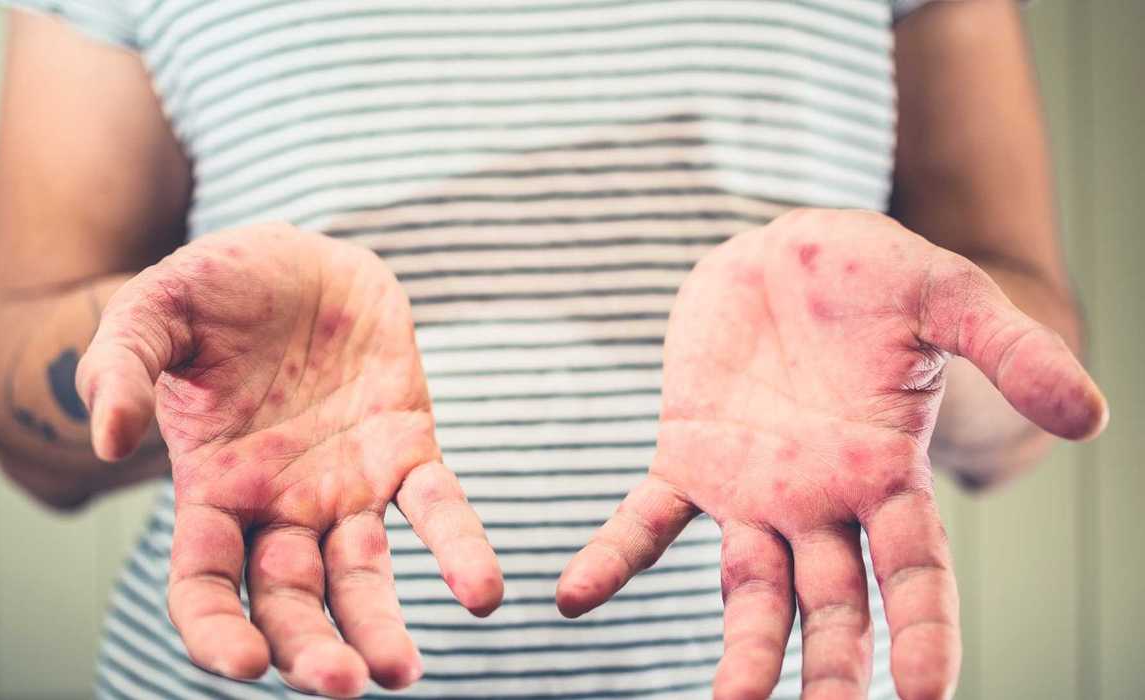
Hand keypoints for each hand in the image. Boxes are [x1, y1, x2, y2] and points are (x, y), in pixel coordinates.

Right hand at [76, 223, 502, 696]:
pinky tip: (482, 593)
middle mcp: (280, 504)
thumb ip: (122, 367)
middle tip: (342, 686)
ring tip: (400, 672)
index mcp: (212, 488)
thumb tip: (110, 440)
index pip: (204, 582)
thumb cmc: (216, 288)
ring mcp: (346, 483)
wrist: (297, 255)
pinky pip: (437, 508)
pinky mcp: (405, 448)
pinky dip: (460, 549)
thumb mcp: (155, 311)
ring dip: (380, 626)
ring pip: (362, 574)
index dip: (216, 630)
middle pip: (289, 600)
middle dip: (310, 650)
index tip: (243, 665)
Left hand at [557, 209, 1106, 698]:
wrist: (782, 246)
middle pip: (833, 604)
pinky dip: (613, 558)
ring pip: (748, 588)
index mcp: (886, 472)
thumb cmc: (872, 275)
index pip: (915, 572)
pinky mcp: (687, 455)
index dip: (924, 632)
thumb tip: (1093, 420)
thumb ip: (1010, 351)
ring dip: (739, 648)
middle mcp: (820, 499)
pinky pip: (646, 520)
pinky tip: (574, 596)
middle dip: (833, 667)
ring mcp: (751, 487)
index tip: (924, 696)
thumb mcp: (947, 298)